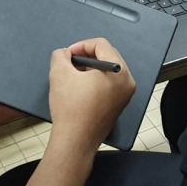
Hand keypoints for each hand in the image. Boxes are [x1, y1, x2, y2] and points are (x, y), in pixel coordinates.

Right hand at [48, 37, 135, 152]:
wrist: (75, 141)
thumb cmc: (71, 111)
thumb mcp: (59, 73)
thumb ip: (61, 55)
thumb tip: (64, 54)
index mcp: (118, 70)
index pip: (101, 44)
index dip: (81, 45)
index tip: (68, 54)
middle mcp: (127, 81)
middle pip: (108, 55)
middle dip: (87, 56)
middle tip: (70, 63)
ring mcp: (125, 95)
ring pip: (108, 70)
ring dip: (90, 69)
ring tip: (73, 76)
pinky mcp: (119, 105)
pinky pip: (109, 84)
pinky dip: (96, 81)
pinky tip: (80, 88)